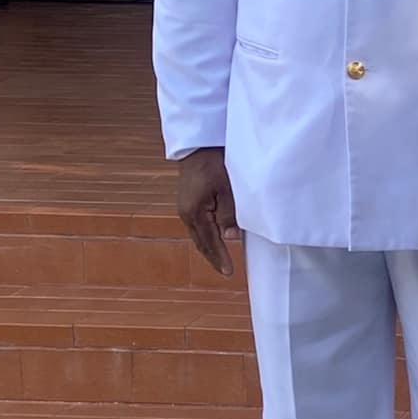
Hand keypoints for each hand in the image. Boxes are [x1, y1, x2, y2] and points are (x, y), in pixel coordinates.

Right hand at [175, 147, 238, 277]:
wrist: (198, 147)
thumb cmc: (215, 164)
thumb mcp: (227, 188)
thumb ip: (229, 214)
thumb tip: (231, 238)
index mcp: (194, 212)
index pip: (209, 242)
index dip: (220, 257)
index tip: (229, 271)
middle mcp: (186, 214)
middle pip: (201, 242)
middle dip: (213, 257)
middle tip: (226, 271)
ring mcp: (186, 209)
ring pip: (199, 235)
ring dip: (210, 248)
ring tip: (222, 261)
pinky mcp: (189, 203)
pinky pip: (199, 226)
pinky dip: (207, 237)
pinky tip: (216, 241)